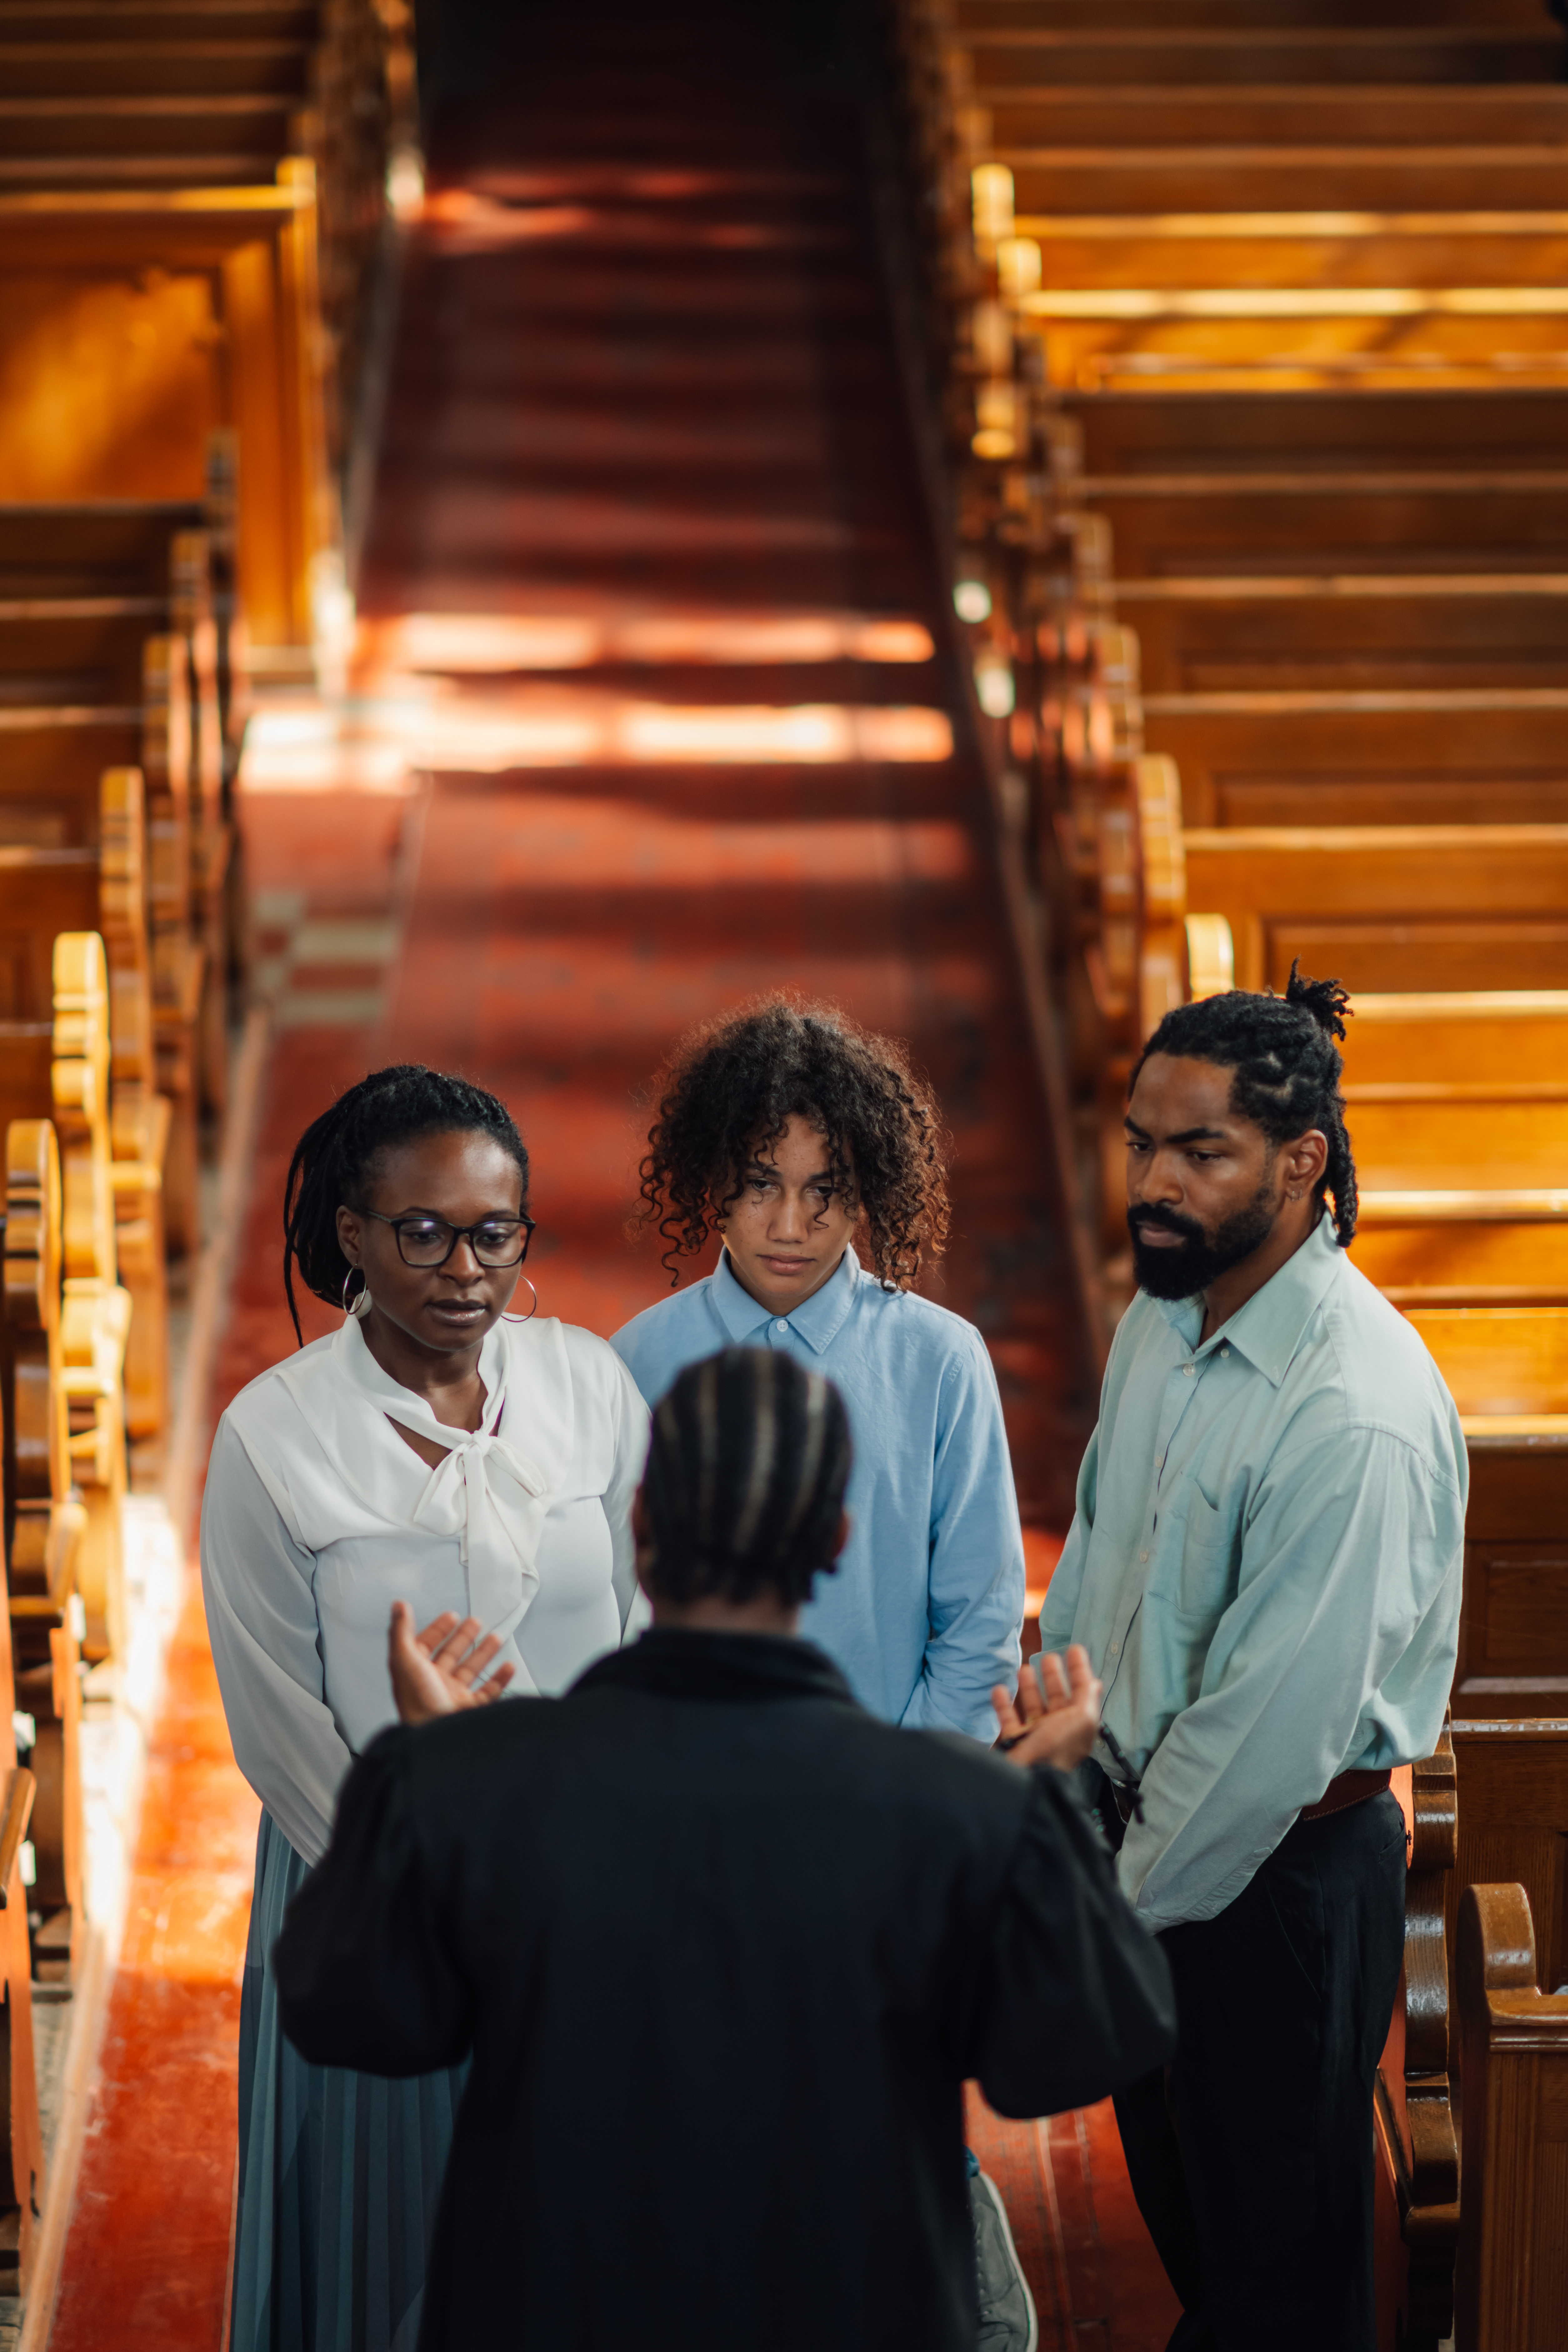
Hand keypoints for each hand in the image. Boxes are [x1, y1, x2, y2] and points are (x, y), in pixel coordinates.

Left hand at [388, 1601, 516, 1727]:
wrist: (437, 1739)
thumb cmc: (418, 1704)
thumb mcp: (404, 1660)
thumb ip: (401, 1631)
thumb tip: (398, 1607)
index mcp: (416, 1672)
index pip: (426, 1645)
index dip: (437, 1629)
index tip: (450, 1616)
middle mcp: (434, 1684)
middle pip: (450, 1655)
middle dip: (463, 1637)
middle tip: (474, 1622)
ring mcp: (452, 1697)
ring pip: (471, 1670)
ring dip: (483, 1652)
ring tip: (495, 1638)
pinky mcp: (470, 1710)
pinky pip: (488, 1691)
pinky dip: (501, 1678)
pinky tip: (507, 1667)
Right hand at [991, 1645, 1102, 1774]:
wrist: (1026, 1778)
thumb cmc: (1056, 1748)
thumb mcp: (1082, 1720)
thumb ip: (1088, 1699)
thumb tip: (1096, 1682)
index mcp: (1077, 1725)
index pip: (1082, 1692)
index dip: (1080, 1670)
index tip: (1075, 1649)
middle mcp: (1058, 1730)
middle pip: (1057, 1698)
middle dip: (1054, 1676)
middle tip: (1048, 1656)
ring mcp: (1036, 1737)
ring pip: (1033, 1707)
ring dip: (1030, 1687)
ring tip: (1025, 1669)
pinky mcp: (1015, 1742)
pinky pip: (1009, 1719)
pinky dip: (1003, 1704)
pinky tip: (999, 1689)